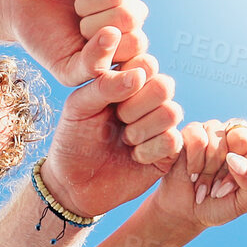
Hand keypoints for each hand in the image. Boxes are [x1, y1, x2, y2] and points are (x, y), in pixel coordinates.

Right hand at [5, 0, 146, 85]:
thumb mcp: (66, 67)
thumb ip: (93, 65)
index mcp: (126, 47)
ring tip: (77, 3)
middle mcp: (132, 18)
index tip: (82, 41)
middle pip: (130, 17)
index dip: (106, 43)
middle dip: (92, 21)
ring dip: (87, 0)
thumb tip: (114, 35)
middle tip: (78, 21)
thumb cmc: (46, 40)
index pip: (137, 44)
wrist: (22, 4)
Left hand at [42, 56, 183, 218]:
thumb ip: (104, 85)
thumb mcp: (79, 107)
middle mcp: (148, 99)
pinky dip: (149, 151)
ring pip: (172, 112)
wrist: (74, 184)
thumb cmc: (73, 140)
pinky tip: (135, 157)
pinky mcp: (169, 151)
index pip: (146, 63)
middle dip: (136, 106)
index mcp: (127, 80)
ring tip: (126, 140)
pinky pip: (173, 140)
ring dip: (142, 130)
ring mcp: (161, 124)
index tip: (106, 98)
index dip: (129, 79)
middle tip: (118, 120)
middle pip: (164, 85)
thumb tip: (139, 75)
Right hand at [142, 119, 246, 232]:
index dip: (246, 168)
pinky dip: (194, 162)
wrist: (186, 212)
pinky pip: (198, 138)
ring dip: (209, 169)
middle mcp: (236, 135)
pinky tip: (193, 174)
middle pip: (241, 135)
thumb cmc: (218, 205)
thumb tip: (235, 158)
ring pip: (217, 137)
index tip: (231, 189)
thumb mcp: (242, 201)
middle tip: (218, 187)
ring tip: (204, 185)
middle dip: (226, 167)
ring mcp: (214, 130)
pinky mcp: (192, 131)